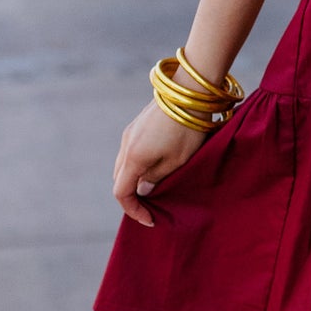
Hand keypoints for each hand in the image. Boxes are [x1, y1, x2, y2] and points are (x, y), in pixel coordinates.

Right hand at [112, 99, 209, 226]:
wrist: (189, 91)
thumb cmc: (187, 130)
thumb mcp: (177, 162)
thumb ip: (157, 179)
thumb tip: (144, 190)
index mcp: (133, 158)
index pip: (121, 193)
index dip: (133, 210)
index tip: (150, 219)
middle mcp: (126, 145)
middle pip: (120, 179)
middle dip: (132, 195)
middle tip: (152, 206)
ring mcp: (130, 132)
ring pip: (125, 164)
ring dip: (136, 178)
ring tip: (157, 186)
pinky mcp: (138, 124)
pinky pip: (132, 151)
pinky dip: (139, 164)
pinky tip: (157, 164)